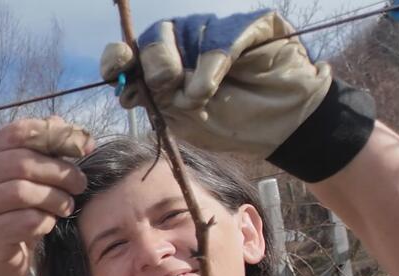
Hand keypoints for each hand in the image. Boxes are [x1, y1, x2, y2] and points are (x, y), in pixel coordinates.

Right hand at [0, 117, 92, 275]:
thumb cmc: (16, 217)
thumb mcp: (30, 181)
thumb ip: (47, 153)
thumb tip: (77, 134)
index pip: (17, 132)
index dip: (54, 135)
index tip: (83, 148)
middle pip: (21, 162)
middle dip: (59, 172)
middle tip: (79, 184)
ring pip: (23, 192)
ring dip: (54, 199)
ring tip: (66, 206)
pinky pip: (24, 222)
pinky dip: (45, 222)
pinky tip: (49, 225)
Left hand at [102, 11, 331, 157]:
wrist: (282, 126)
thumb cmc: (232, 123)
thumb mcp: (185, 120)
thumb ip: (156, 102)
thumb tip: (125, 87)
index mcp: (163, 66)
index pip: (130, 54)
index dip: (117, 59)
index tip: (115, 72)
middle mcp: (184, 44)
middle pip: (151, 39)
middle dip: (155, 67)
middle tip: (170, 89)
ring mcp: (213, 31)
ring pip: (181, 31)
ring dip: (184, 69)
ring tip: (201, 97)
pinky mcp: (246, 25)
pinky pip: (219, 37)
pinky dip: (212, 64)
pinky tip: (215, 86)